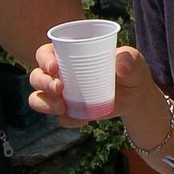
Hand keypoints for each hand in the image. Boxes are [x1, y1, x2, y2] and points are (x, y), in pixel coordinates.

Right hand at [29, 44, 153, 128]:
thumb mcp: (133, 60)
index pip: (45, 53)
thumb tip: (121, 66)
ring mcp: (62, 95)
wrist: (136, 94)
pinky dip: (68, 120)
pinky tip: (82, 119)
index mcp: (69, 54)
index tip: (54, 67)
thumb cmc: (130, 68)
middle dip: (42, 82)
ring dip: (45, 103)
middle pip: (36, 76)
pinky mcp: (70, 112)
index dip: (44, 59)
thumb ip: (129, 59)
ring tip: (61, 107)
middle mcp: (60, 74)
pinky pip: (60, 119)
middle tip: (59, 88)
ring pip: (38, 98)